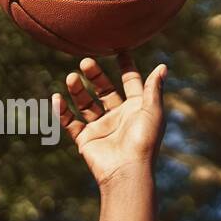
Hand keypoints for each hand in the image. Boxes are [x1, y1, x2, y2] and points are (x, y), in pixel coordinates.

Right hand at [54, 51, 166, 186]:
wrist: (127, 171)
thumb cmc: (144, 141)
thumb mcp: (152, 111)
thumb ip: (153, 88)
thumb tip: (163, 66)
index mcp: (136, 109)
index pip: (131, 83)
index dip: (126, 67)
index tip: (119, 49)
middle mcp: (119, 117)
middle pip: (104, 90)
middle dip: (95, 75)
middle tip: (85, 61)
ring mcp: (101, 128)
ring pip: (86, 103)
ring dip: (78, 90)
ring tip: (71, 78)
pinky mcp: (86, 140)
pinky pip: (71, 123)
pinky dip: (62, 111)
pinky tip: (57, 97)